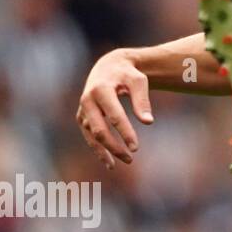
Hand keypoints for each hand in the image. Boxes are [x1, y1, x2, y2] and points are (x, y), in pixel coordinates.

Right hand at [76, 50, 153, 166]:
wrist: (109, 67)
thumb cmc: (127, 74)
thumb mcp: (138, 81)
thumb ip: (142, 100)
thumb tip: (148, 122)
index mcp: (101, 89)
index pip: (114, 116)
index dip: (125, 133)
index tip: (136, 148)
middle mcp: (87, 99)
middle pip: (99, 129)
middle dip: (114, 146)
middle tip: (131, 158)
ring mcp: (83, 109)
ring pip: (91, 135)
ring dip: (105, 151)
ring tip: (121, 164)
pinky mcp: (82, 116)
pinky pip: (88, 135)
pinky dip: (97, 149)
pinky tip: (110, 162)